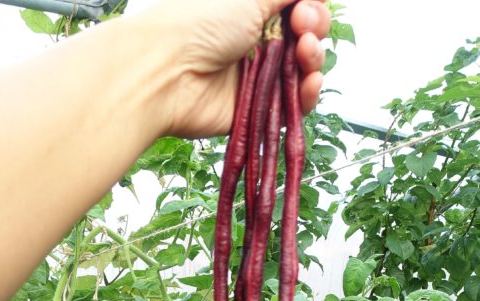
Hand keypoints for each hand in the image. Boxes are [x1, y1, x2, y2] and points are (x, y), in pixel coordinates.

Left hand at [142, 0, 329, 137]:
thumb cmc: (199, 22)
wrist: (167, 72)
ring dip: (314, 59)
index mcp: (251, 9)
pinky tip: (310, 82)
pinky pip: (294, 107)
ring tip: (305, 52)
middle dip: (314, 29)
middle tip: (303, 28)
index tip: (305, 7)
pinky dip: (308, 95)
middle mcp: (256, 41)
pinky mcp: (256, 111)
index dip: (311, 7)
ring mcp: (258, 77)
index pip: (298, 7)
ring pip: (303, 71)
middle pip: (306, 37)